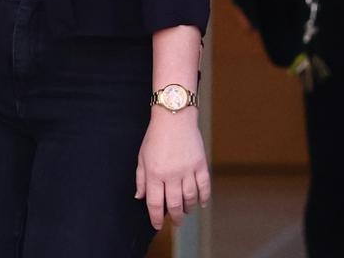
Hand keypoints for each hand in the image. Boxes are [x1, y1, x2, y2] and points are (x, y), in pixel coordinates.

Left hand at [135, 109, 210, 230]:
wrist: (174, 118)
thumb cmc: (155, 137)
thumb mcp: (142, 157)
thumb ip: (141, 179)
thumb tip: (140, 197)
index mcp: (154, 173)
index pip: (155, 202)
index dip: (155, 217)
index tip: (157, 225)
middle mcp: (171, 175)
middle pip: (174, 204)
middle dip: (174, 217)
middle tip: (175, 222)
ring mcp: (188, 170)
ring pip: (190, 198)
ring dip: (188, 208)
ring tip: (185, 212)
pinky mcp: (200, 165)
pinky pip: (204, 186)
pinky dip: (204, 198)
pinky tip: (201, 204)